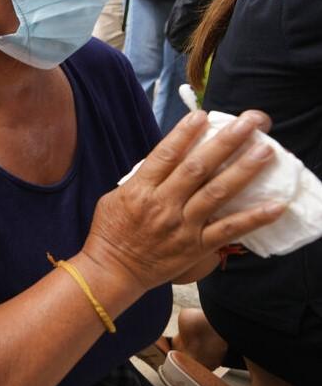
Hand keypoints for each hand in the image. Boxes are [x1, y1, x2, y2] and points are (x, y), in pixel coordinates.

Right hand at [83, 110, 285, 291]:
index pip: (165, 155)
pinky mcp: (196, 246)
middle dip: (225, 142)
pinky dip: (253, 218)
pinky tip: (274, 205)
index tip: (203, 115)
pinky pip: (228, 230)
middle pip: (197, 168)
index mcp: (140, 190)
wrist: (112, 271)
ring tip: (265, 152)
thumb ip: (142, 178)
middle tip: (249, 123)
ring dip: (243, 171)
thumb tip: (168, 159)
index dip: (185, 134)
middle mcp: (163, 205)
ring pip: (216, 194)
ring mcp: (182, 226)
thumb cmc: (110, 232)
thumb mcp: (115, 197)